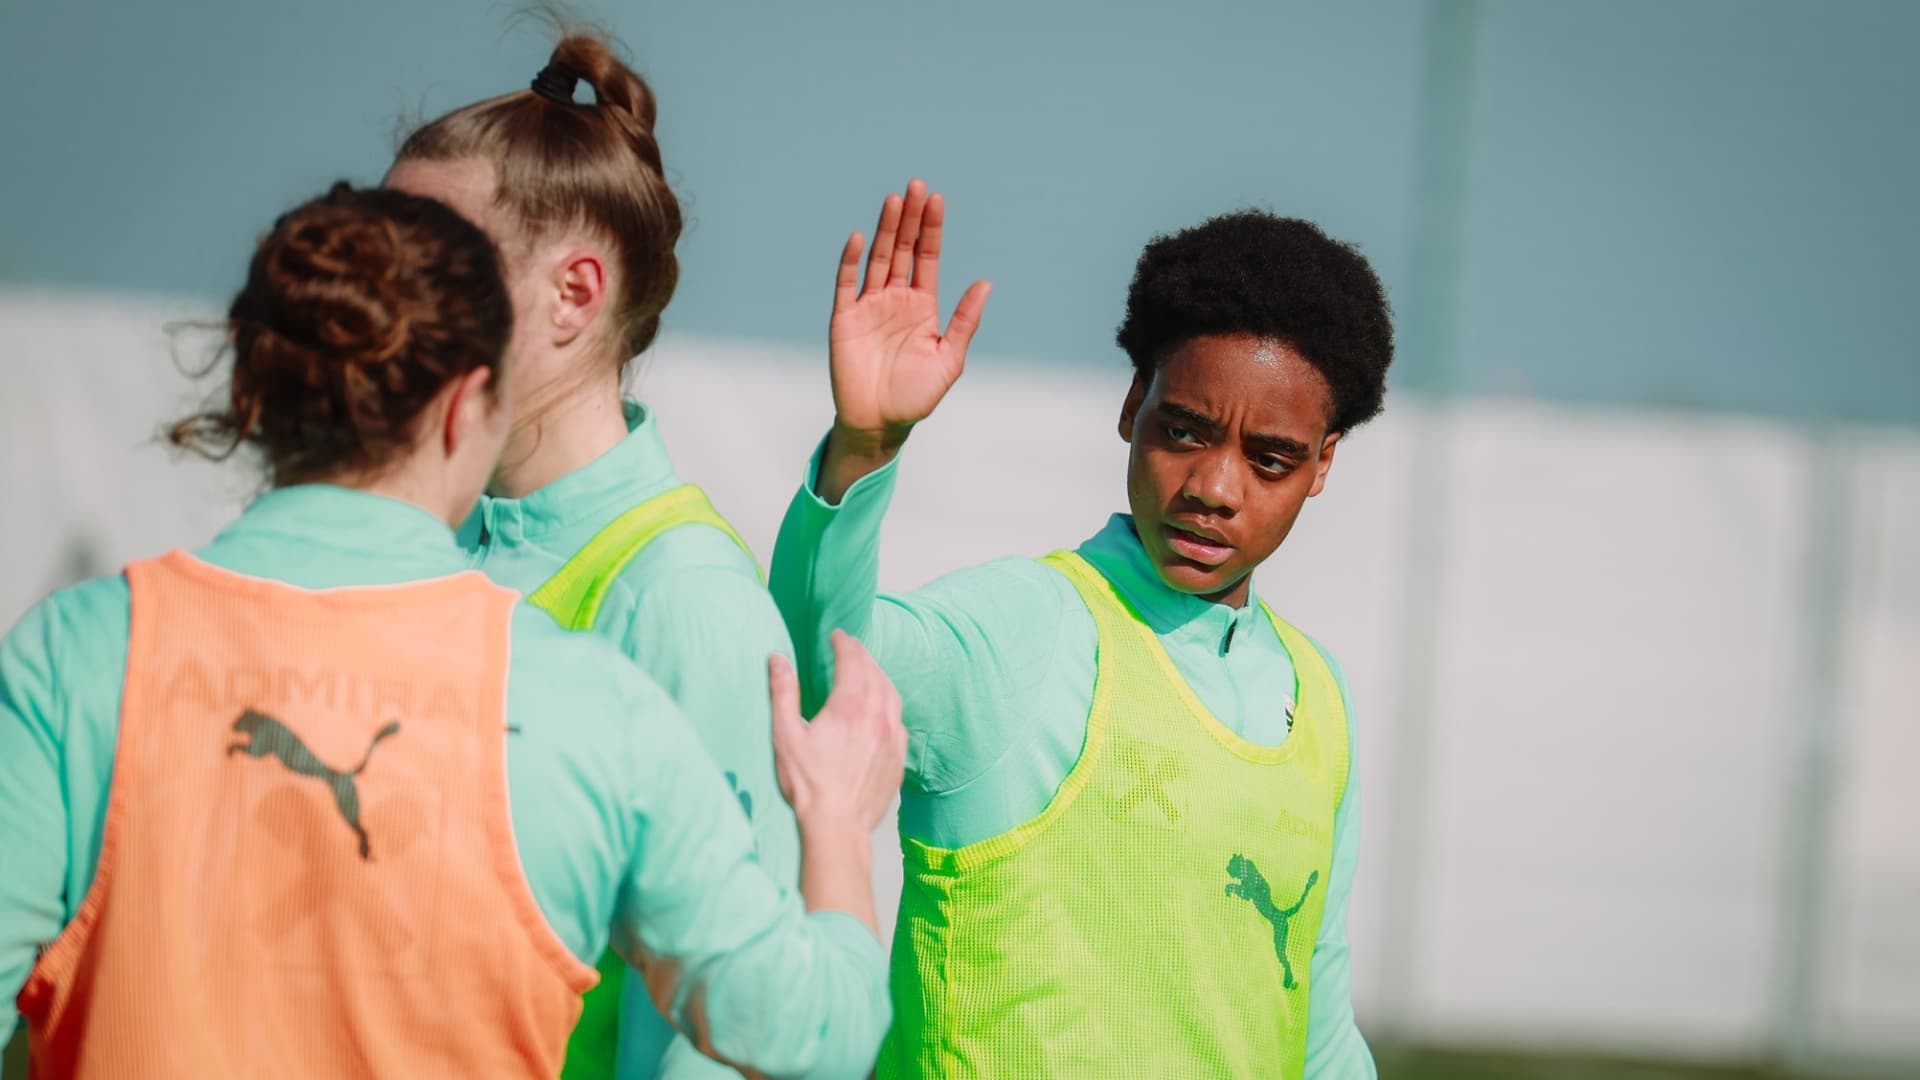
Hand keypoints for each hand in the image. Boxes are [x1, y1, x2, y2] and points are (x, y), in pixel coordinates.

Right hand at [768, 632, 905, 833]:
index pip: (852, 661)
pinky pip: (899, 719)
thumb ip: (782, 693)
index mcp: (848, 707)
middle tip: (851, 646)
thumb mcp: (785, 735)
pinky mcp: (898, 757)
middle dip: (863, 655)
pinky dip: (890, 704)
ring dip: (879, 676)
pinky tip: (882, 708)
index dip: (845, 644)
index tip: (838, 635)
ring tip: (868, 670)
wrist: (837, 826)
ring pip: (892, 694)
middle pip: (875, 673)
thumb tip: (778, 660)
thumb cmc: (807, 785)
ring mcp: (892, 738)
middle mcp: (876, 717)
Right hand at [827, 179, 991, 453]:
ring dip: (885, 230)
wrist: (879, 424)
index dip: (931, 229)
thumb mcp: (950, 358)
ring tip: (895, 200)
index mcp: (922, 306)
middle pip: (903, 249)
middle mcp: (895, 299)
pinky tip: (860, 238)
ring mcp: (869, 306)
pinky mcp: (845, 319)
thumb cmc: (916, 395)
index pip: (927, 258)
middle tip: (916, 186)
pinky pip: (847, 284)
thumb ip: (965, 321)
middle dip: (910, 219)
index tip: (937, 199)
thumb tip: (986, 283)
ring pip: (878, 259)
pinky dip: (852, 261)